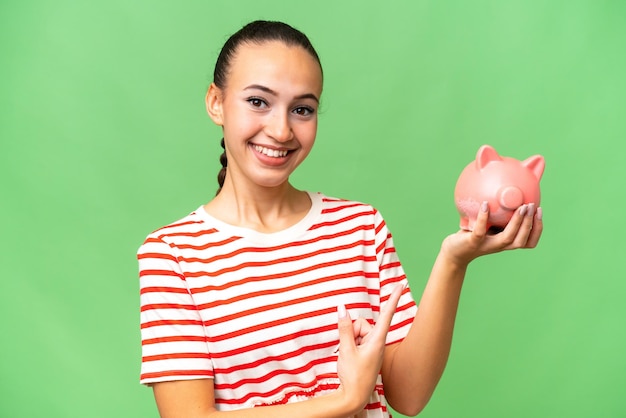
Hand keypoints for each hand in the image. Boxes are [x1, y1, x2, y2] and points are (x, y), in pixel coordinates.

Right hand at [335, 284, 403, 412]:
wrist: (354, 398)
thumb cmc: (353, 376)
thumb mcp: (346, 350)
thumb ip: (344, 328)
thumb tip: (342, 308)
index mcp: (377, 340)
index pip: (387, 314)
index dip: (393, 298)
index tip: (402, 284)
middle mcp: (377, 342)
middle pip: (362, 324)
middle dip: (352, 331)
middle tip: (349, 349)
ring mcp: (372, 347)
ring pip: (357, 332)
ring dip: (350, 340)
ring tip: (350, 356)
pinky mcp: (367, 352)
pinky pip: (356, 340)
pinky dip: (350, 345)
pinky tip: (350, 358)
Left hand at [441, 202, 542, 267]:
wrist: (454, 252)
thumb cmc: (473, 235)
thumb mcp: (488, 225)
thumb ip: (498, 215)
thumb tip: (507, 191)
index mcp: (506, 242)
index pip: (529, 242)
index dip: (537, 228)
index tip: (540, 210)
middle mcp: (499, 246)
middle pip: (521, 240)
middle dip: (530, 223)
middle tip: (532, 205)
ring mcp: (487, 245)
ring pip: (507, 238)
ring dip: (517, 222)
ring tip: (520, 207)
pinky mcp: (473, 243)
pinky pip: (480, 231)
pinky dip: (484, 218)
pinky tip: (486, 204)